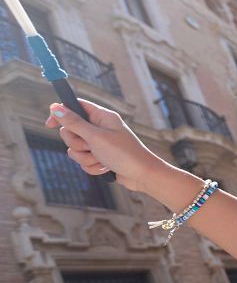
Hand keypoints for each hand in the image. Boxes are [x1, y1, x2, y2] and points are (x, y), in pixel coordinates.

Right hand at [45, 100, 166, 191]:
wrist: (142, 175)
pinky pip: (84, 161)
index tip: (49, 124)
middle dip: (77, 143)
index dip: (61, 113)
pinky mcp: (100, 157)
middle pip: (71, 131)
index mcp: (102, 116)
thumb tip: (55, 108)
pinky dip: (92, 167)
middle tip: (90, 147)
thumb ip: (74, 123)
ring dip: (86, 158)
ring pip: (76, 149)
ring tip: (102, 160)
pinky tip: (106, 169)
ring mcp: (100, 143)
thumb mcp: (96, 137)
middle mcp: (100, 128)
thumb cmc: (123, 153)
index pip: (76, 107)